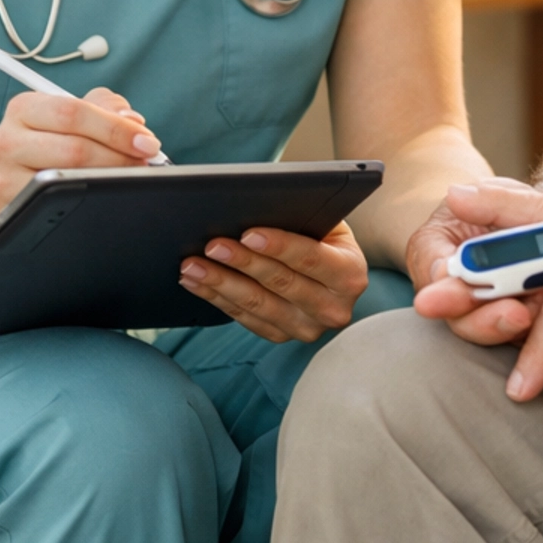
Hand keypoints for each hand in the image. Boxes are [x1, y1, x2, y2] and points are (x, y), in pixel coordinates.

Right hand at [0, 87, 163, 214]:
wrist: (13, 184)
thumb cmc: (50, 144)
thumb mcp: (72, 116)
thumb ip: (103, 107)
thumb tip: (132, 119)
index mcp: (24, 108)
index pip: (74, 112)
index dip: (116, 128)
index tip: (146, 141)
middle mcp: (6, 140)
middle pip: (73, 149)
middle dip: (119, 157)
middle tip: (144, 163)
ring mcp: (3, 177)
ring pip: (65, 179)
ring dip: (107, 180)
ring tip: (130, 178)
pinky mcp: (9, 209)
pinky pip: (53, 206)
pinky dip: (85, 201)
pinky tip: (103, 197)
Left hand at [178, 220, 368, 344]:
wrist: (332, 275)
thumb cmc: (323, 237)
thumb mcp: (327, 224)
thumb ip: (304, 217)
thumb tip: (259, 207)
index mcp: (349, 275)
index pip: (311, 258)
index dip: (280, 246)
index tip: (248, 234)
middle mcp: (333, 308)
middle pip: (280, 283)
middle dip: (242, 262)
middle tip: (212, 245)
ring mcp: (306, 328)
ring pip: (257, 304)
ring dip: (220, 283)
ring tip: (192, 265)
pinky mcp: (281, 336)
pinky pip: (243, 317)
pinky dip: (216, 298)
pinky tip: (196, 282)